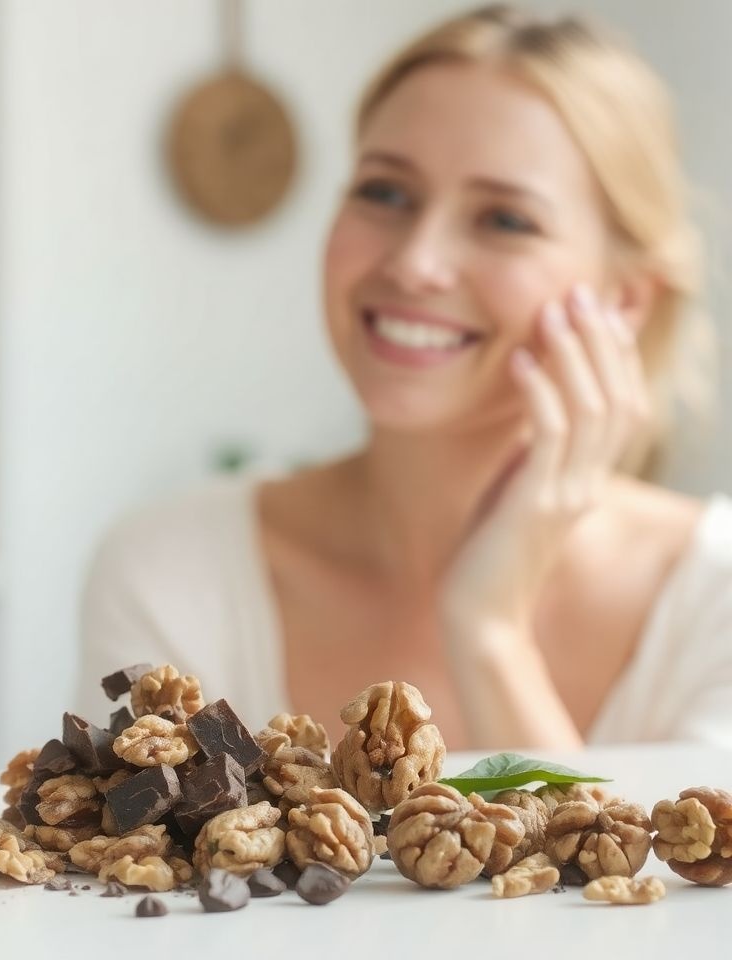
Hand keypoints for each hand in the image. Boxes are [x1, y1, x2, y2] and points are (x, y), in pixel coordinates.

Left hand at [440, 284, 651, 632]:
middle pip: (617, 397)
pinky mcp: (537, 504)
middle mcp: (589, 483)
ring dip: (573, 355)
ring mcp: (568, 494)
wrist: (478, 615)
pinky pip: (549, 436)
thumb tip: (537, 407)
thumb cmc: (488, 552)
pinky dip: (539, 392)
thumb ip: (534, 453)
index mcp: (589, 479)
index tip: (597, 310)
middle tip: (579, 293)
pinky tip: (522, 360)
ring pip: (591, 410)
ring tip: (552, 311)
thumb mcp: (517, 490)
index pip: (622, 405)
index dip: (615, 355)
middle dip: (599, 341)